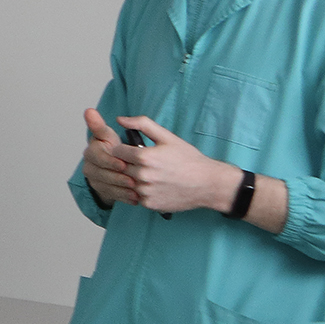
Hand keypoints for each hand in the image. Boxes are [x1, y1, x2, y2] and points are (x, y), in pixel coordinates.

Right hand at [80, 110, 135, 208]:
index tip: (123, 164)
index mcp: (92, 149)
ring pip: (105, 185)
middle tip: (132, 180)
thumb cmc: (120, 147)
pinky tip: (134, 197)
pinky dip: (123, 197)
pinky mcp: (100, 189)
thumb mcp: (112, 135)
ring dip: (121, 188)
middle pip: (99, 173)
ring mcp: (93, 178)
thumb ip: (100, 125)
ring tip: (136, 189)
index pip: (96, 156)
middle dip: (117, 177)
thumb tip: (88, 111)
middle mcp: (89, 164)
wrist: (125, 164)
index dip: (109, 161)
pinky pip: (110, 195)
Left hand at [96, 114, 234, 214]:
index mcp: (144, 157)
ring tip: (150, 174)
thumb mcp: (167, 137)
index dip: (123, 150)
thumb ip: (142, 125)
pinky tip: (155, 186)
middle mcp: (142, 176)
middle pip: (119, 167)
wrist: (207, 183)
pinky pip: (135, 196)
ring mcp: (145, 191)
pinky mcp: (149, 204)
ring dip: (133, 178)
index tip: (132, 151)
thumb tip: (120, 119)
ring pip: (126, 182)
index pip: (116, 151)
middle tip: (144, 164)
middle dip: (128, 164)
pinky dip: (141, 191)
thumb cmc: (188, 158)